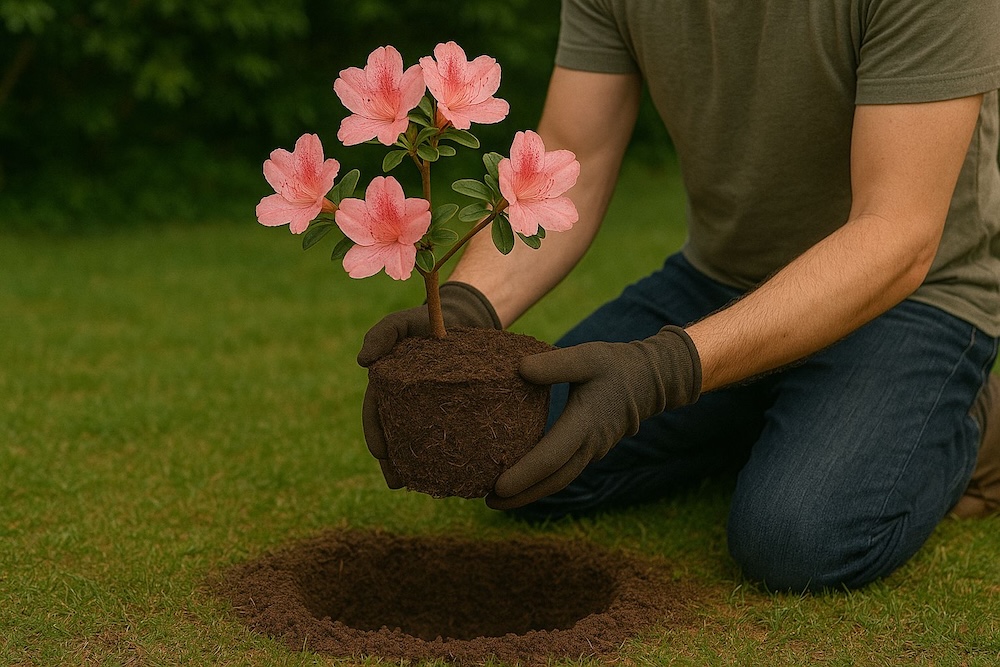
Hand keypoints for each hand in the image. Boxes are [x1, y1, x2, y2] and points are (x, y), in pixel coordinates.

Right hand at [357, 281, 500, 487]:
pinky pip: (445, 434)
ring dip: (415, 464)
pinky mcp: (452, 409)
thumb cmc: (426, 319)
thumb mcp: (401, 322)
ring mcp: (428, 406)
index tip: (381, 454)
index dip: (376, 435)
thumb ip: (381, 334)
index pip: (376, 414)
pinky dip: (442, 453)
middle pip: (395, 434)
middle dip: (392, 461)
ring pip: (418, 439)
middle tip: (397, 483)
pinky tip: (448, 469)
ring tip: (418, 486)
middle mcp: (405, 400)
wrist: (461, 318)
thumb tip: (362, 361)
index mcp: (388, 385)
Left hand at [486, 325, 701, 508]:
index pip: (550, 458)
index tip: (497, 487)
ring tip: (498, 499)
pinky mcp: (591, 450)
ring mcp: (593, 451)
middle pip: (553, 481)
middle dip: (521, 495)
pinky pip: (564, 472)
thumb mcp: (586, 356)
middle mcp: (590, 445)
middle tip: (488, 502)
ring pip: (559, 480)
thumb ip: (554, 363)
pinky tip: (523, 479)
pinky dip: (542, 480)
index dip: (523, 475)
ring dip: (530, 492)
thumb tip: (520, 369)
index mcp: (585, 424)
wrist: (651, 380)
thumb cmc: (615, 365)